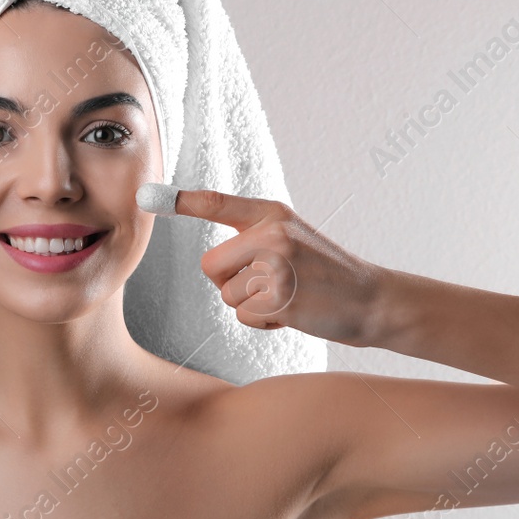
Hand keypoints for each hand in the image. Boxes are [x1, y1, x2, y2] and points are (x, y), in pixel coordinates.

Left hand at [172, 189, 387, 345]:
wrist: (370, 299)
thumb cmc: (323, 270)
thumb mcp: (292, 235)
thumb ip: (253, 233)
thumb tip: (209, 252)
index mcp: (272, 214)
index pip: (218, 203)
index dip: (182, 200)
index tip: (148, 197)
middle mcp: (272, 234)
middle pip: (211, 266)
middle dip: (230, 282)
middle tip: (269, 282)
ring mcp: (277, 266)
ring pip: (227, 294)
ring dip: (251, 304)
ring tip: (288, 296)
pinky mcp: (281, 299)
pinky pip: (244, 316)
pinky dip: (263, 322)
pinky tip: (293, 312)